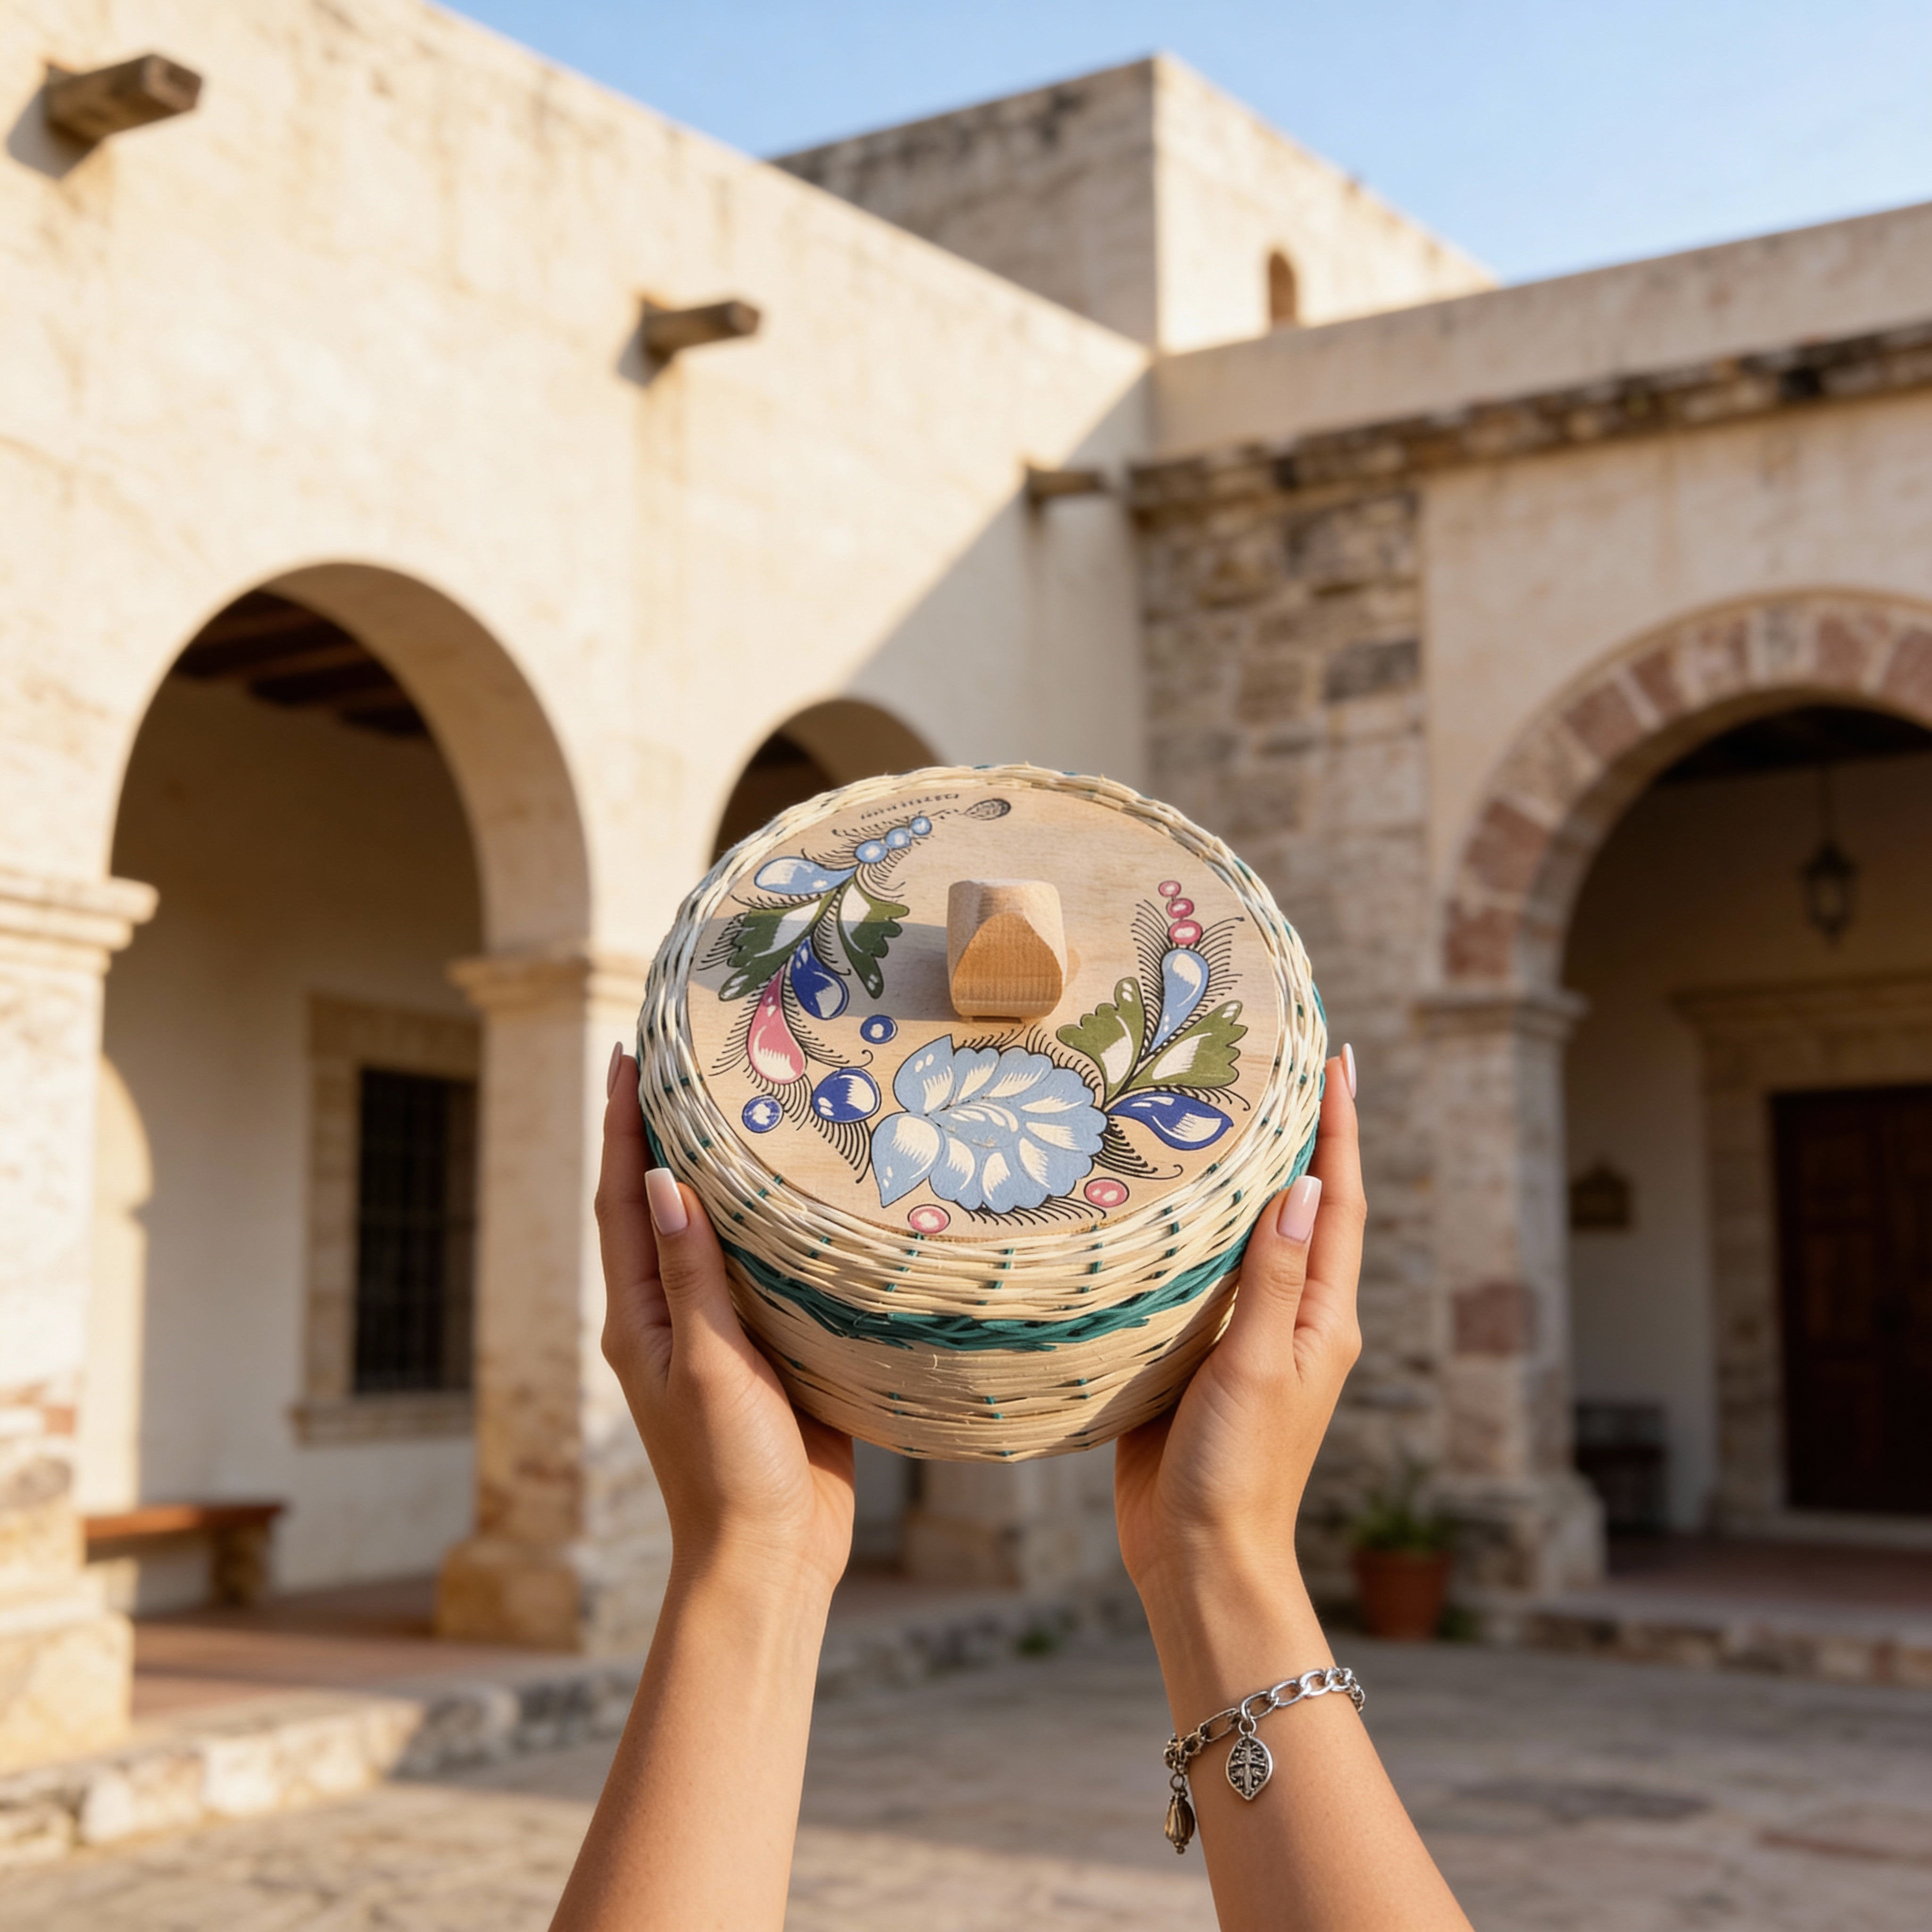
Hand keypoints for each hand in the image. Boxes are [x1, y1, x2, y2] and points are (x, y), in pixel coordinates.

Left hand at [594, 1046, 855, 1598]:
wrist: (771, 1557)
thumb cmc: (731, 1470)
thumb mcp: (709, 1365)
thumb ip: (691, 1276)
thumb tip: (664, 1181)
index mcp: (640, 1316)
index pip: (624, 1199)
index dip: (625, 1125)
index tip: (628, 1056)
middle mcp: (670, 1316)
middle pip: (660, 1204)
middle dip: (665, 1130)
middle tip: (685, 1058)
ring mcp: (717, 1334)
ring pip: (713, 1233)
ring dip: (718, 1170)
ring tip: (741, 1105)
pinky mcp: (764, 1352)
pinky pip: (761, 1271)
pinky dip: (770, 1224)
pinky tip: (800, 1196)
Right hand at [1114, 1053, 1363, 1604]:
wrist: (1196, 1556)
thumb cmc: (1237, 1468)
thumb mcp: (1259, 1365)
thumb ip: (1276, 1277)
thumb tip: (1304, 1184)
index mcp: (1324, 1317)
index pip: (1338, 1201)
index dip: (1340, 1128)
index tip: (1338, 1060)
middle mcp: (1291, 1318)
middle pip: (1300, 1208)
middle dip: (1297, 1136)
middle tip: (1280, 1064)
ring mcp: (1244, 1338)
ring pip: (1245, 1238)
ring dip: (1241, 1177)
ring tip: (1218, 1113)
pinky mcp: (1195, 1357)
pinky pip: (1197, 1278)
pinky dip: (1190, 1231)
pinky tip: (1162, 1205)